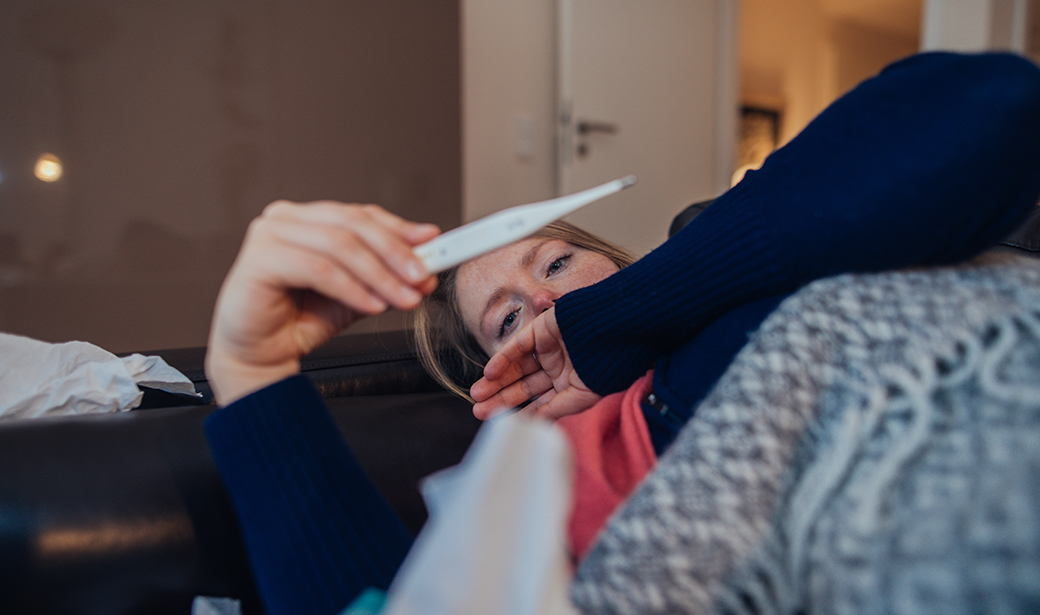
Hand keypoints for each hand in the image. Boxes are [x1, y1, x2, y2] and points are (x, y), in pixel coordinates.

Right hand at [206, 200, 438, 404]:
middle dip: (395, 252)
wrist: (261, 355)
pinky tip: (371, 305)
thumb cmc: (299, 319)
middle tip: (422, 276)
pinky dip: (352, 288)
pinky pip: (319, 270)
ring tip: (403, 298)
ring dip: (379, 274)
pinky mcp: (258, 260)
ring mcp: (269, 235)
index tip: (431, 244)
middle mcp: (286, 219)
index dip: (399, 228)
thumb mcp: (357, 293)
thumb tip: (426, 269)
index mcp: (307, 218)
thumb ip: (385, 276)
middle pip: (353, 224)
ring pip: (340, 245)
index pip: (361, 215)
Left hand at [470, 307, 601, 420]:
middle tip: (479, 411)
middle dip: (501, 399)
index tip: (501, 424)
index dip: (520, 413)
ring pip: (516, 368)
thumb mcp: (582, 397)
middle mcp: (559, 368)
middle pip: (523, 386)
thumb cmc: (608, 365)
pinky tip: (489, 374)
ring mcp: (550, 349)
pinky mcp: (542, 330)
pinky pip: (517, 346)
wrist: (616, 329)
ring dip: (496, 382)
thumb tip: (533, 425)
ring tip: (477, 396)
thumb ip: (556, 410)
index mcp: (570, 386)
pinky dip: (502, 359)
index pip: (540, 403)